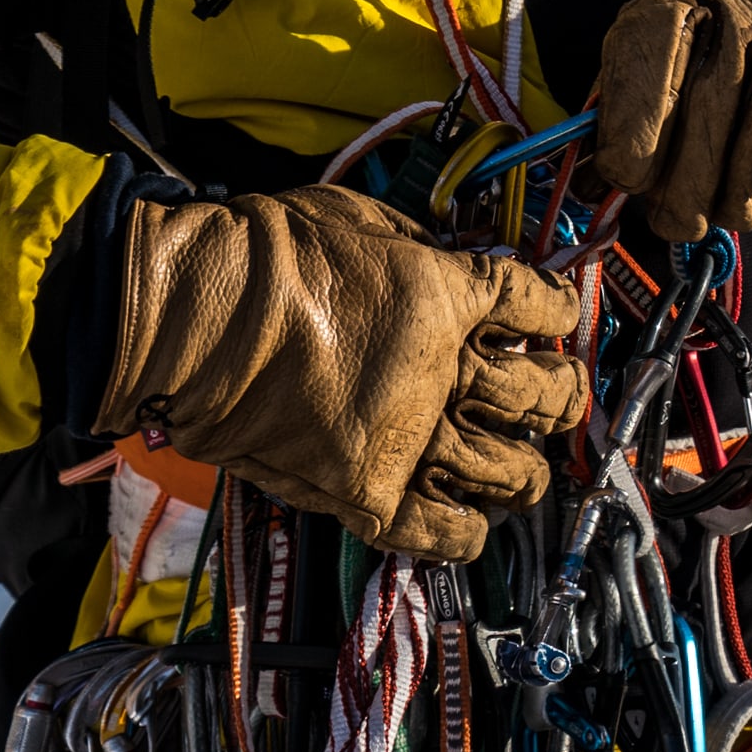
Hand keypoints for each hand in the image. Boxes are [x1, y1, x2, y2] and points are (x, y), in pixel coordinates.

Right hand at [97, 185, 585, 561]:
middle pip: (545, 395)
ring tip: (525, 471)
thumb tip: (443, 257)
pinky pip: (445, 533)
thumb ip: (415, 245)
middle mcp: (446, 372)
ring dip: (527, 472)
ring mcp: (411, 438)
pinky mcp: (367, 494)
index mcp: (448, 295)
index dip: (559, 309)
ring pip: (511, 471)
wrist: (189, 321)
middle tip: (560, 397)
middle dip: (562, 397)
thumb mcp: (357, 217)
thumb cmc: (259, 259)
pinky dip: (468, 533)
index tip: (558, 313)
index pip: (539, 304)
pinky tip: (473, 523)